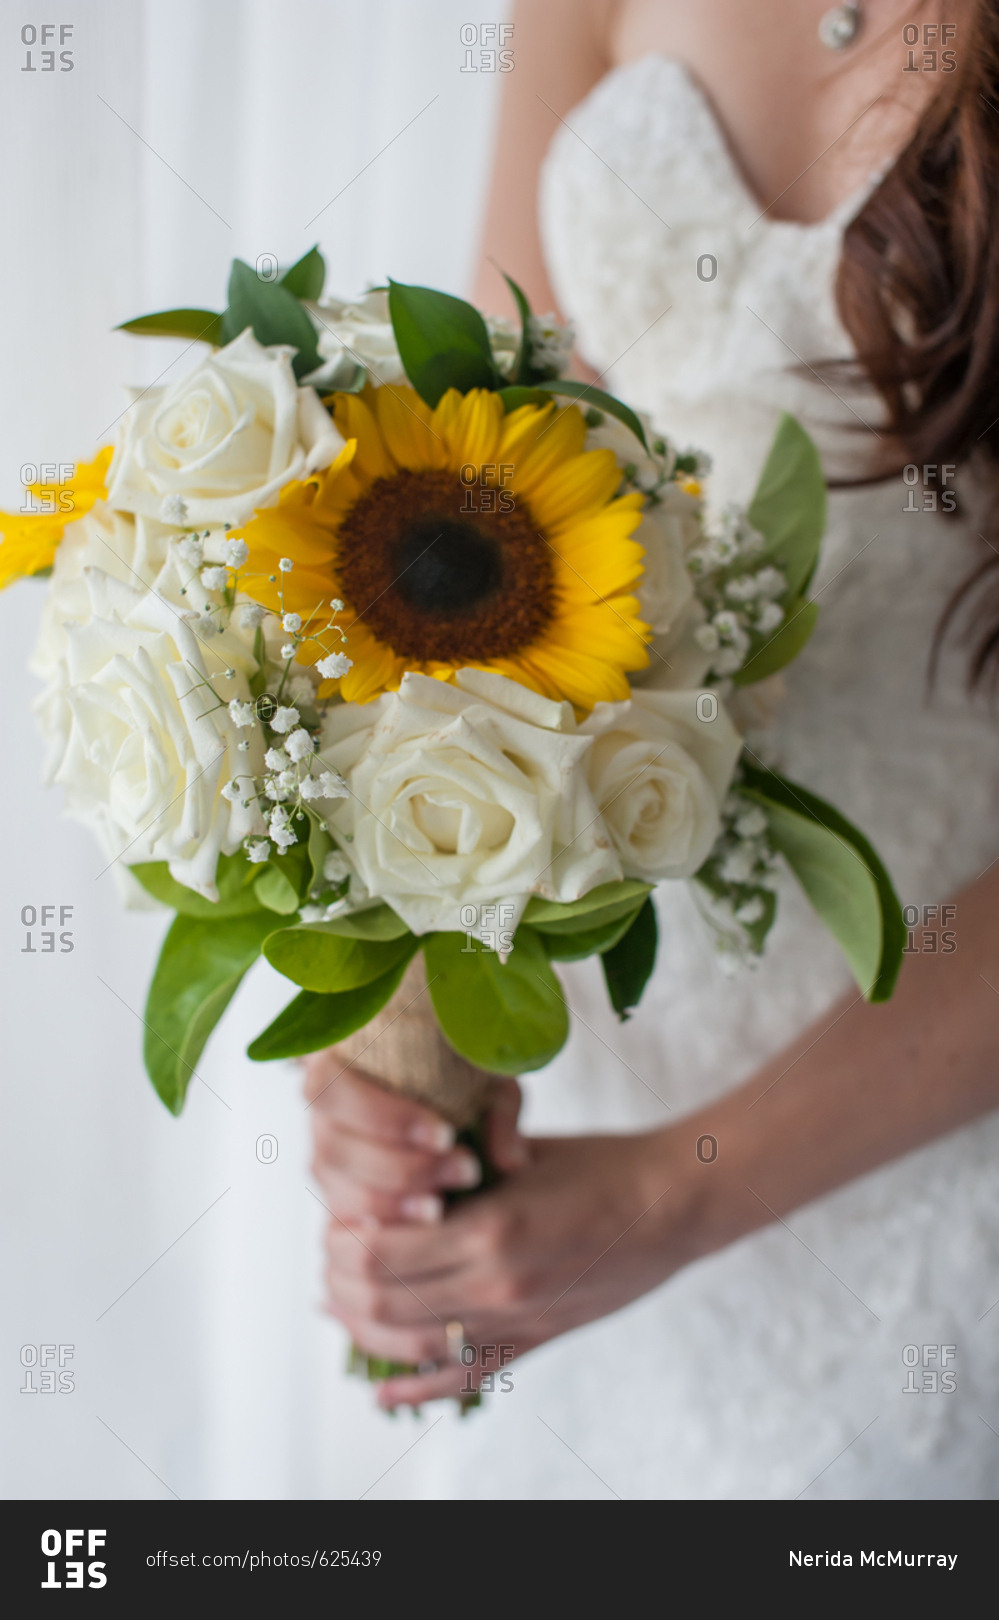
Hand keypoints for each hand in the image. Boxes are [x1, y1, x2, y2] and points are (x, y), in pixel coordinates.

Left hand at [304, 1056, 695, 1407]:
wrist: (673, 1203)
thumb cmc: (600, 1165)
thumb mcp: (518, 1153)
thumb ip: (459, 1180)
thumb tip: (395, 1191)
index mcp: (489, 1225)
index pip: (381, 1250)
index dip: (346, 1239)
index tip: (337, 1220)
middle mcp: (496, 1281)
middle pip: (384, 1299)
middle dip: (344, 1284)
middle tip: (329, 1261)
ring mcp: (517, 1318)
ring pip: (414, 1342)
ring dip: (366, 1329)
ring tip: (341, 1309)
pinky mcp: (538, 1339)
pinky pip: (466, 1378)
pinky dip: (416, 1389)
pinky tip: (383, 1390)